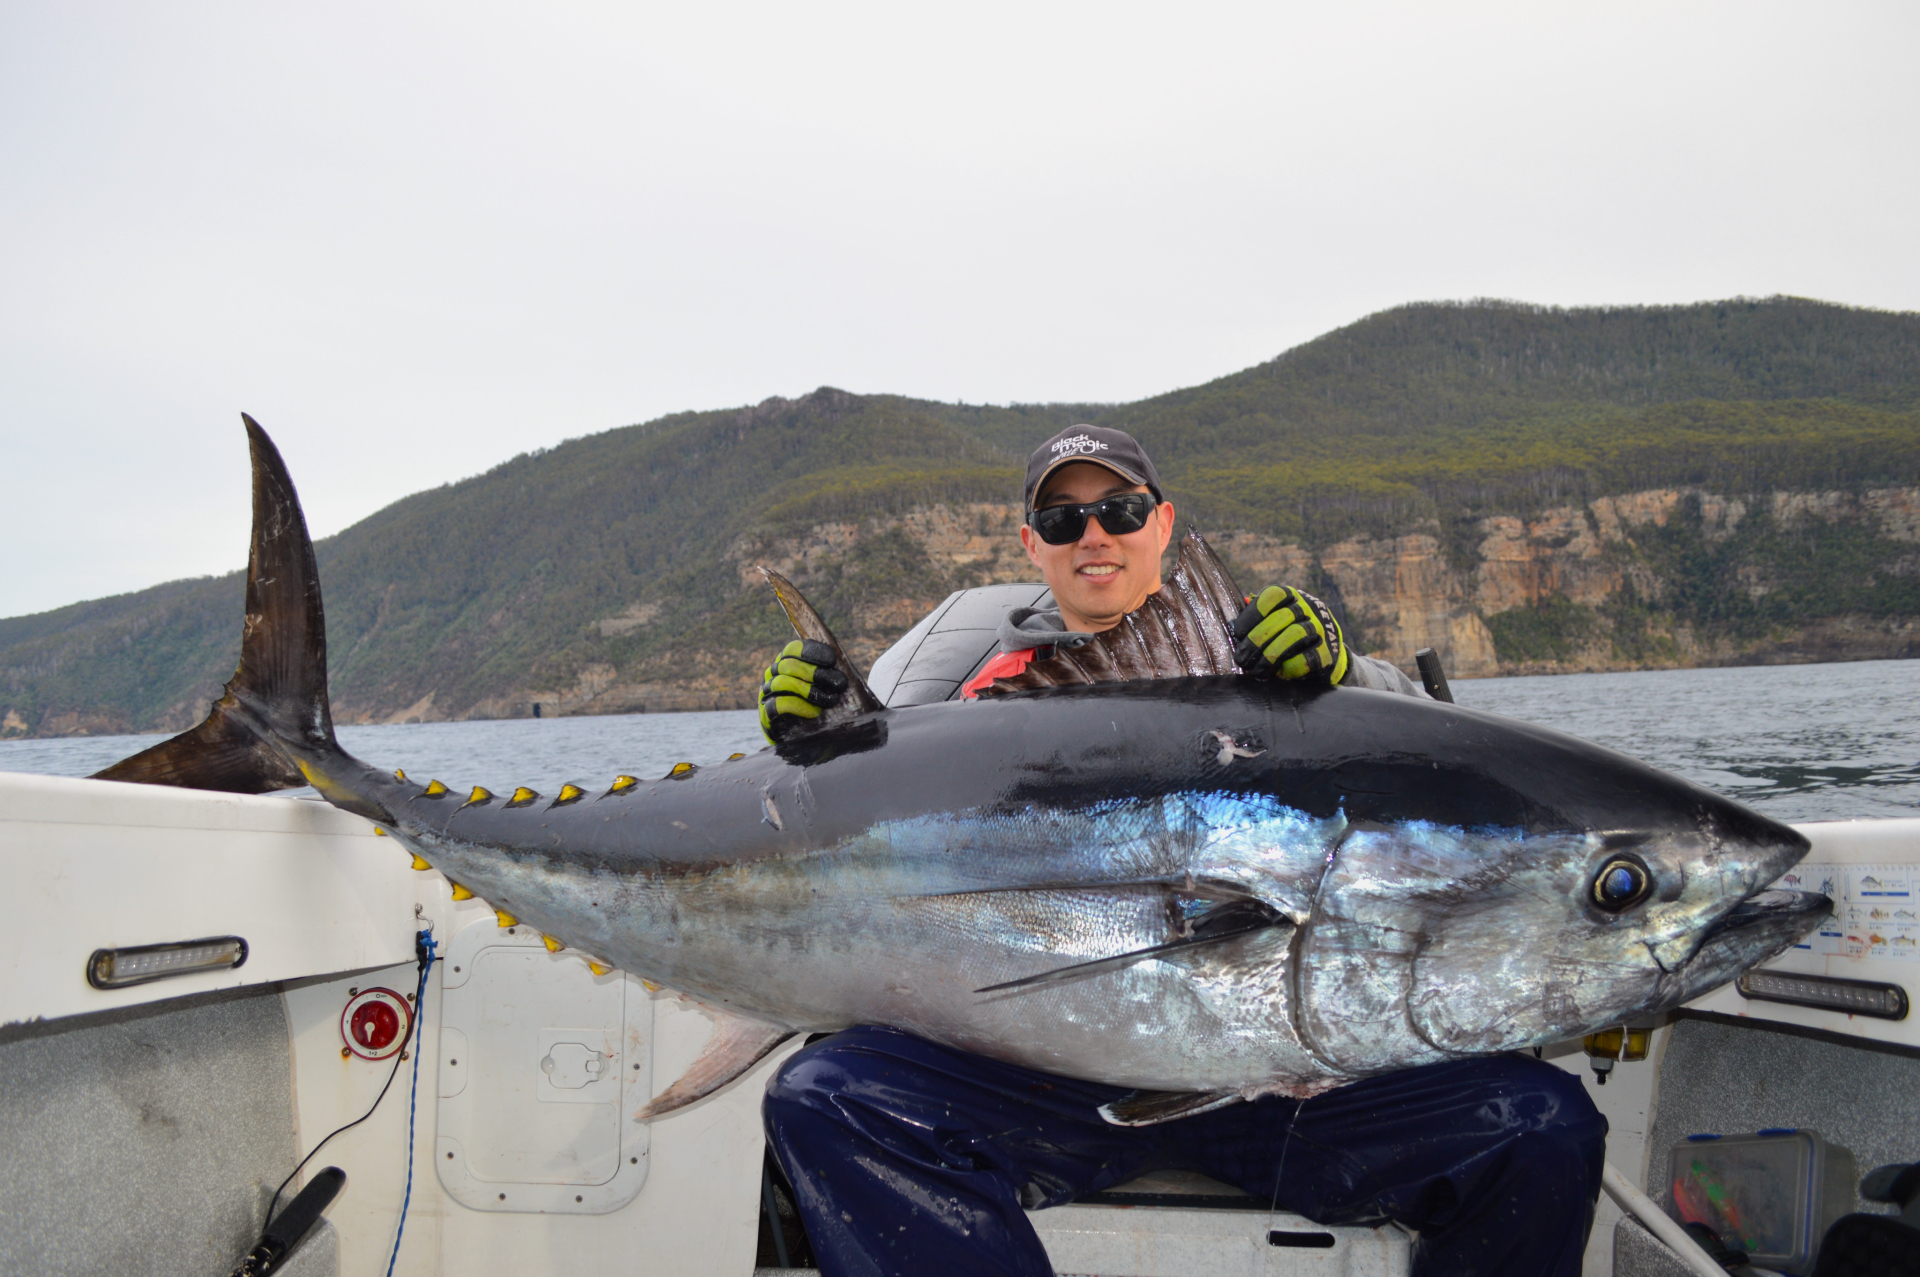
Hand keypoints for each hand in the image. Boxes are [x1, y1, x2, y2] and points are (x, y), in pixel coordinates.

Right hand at [758, 639, 848, 742]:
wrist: (804, 744)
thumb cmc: (819, 712)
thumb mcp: (825, 688)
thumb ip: (828, 674)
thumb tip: (839, 664)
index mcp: (785, 664)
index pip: (792, 649)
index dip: (812, 652)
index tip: (831, 660)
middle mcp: (772, 676)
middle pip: (788, 665)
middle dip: (815, 673)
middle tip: (839, 684)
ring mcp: (765, 695)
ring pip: (782, 682)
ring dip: (810, 690)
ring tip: (830, 700)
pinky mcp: (765, 716)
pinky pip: (778, 704)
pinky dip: (798, 705)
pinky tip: (814, 712)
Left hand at [1232, 586, 1348, 683]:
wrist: (1328, 655)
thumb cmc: (1289, 637)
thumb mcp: (1274, 622)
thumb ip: (1255, 621)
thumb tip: (1230, 627)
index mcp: (1292, 596)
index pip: (1272, 595)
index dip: (1252, 614)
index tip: (1237, 633)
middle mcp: (1309, 607)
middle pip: (1281, 617)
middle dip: (1257, 640)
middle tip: (1242, 659)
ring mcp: (1321, 628)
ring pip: (1294, 635)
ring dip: (1270, 655)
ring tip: (1256, 670)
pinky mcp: (1328, 651)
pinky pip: (1307, 658)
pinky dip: (1289, 667)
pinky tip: (1278, 674)